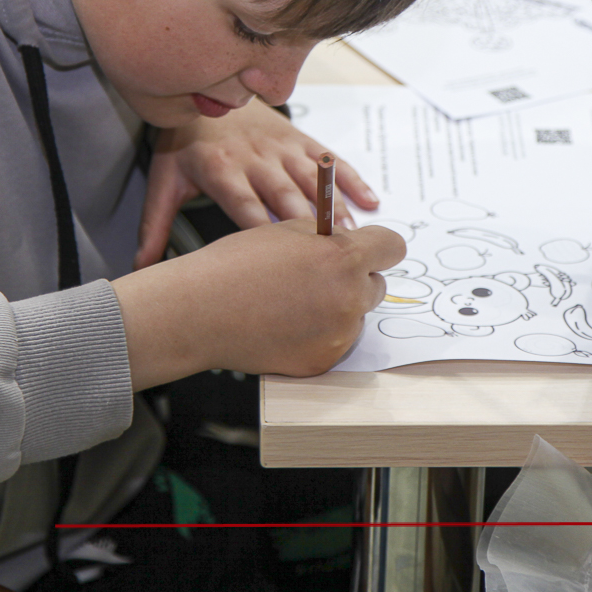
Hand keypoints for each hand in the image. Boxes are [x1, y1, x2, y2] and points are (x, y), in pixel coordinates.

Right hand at [112, 219, 405, 384]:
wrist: (200, 311)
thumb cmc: (235, 266)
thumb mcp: (288, 230)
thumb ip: (328, 235)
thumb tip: (350, 239)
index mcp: (344, 258)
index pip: (392, 246)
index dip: (378, 245)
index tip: (370, 248)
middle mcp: (349, 298)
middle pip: (376, 285)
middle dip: (355, 278)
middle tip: (319, 276)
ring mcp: (339, 335)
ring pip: (356, 315)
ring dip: (337, 307)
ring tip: (294, 302)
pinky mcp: (323, 361)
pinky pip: (336, 342)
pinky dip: (319, 334)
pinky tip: (286, 325)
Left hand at [135, 100, 378, 268]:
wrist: (204, 93)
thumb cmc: (185, 146)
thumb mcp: (165, 183)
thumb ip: (154, 226)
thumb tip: (139, 269)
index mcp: (220, 170)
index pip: (243, 204)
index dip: (263, 229)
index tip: (281, 258)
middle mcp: (254, 158)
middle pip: (285, 194)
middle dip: (308, 225)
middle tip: (330, 256)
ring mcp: (280, 147)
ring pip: (312, 180)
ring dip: (335, 209)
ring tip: (354, 238)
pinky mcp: (299, 139)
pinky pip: (331, 160)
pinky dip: (353, 180)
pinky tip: (371, 202)